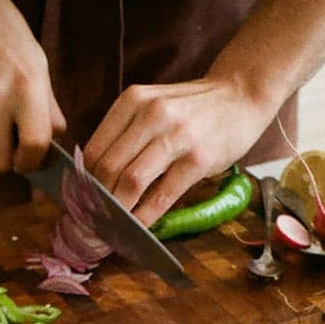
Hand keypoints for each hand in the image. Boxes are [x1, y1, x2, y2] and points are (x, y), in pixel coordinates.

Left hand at [82, 77, 271, 225]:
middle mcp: (151, 114)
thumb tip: (98, 178)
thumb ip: (127, 133)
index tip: (83, 203)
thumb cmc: (193, 109)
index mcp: (133, 101)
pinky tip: (139, 228)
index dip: (84, 183)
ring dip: (118, 211)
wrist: (241, 95)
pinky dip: (146, 216)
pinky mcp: (198, 159)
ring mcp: (176, 136)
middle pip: (108, 168)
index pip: (94, 150)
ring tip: (113, 227)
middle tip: (94, 222)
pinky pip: (162, 195)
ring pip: (131, 182)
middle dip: (97, 201)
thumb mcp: (154, 106)